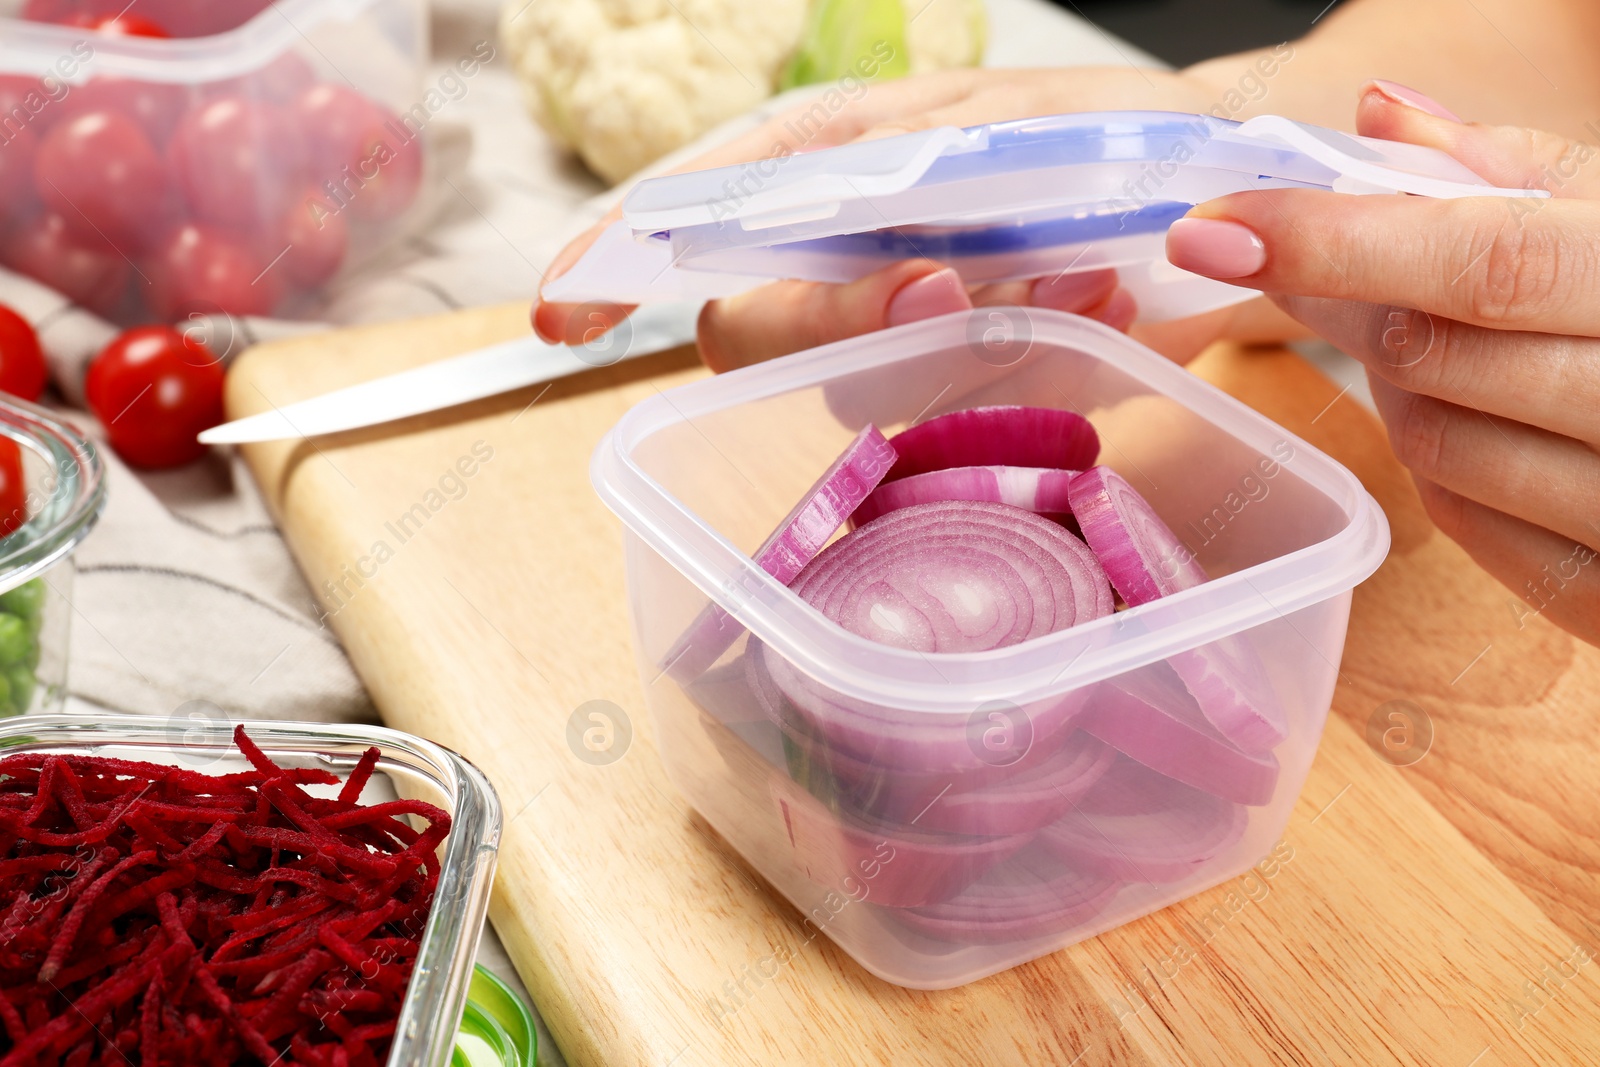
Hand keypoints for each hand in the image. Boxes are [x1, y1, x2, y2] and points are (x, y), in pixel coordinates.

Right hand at [532, 67, 1301, 370]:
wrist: (1208, 179)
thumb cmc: (1105, 128)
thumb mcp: (1020, 120)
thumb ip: (940, 180)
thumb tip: (911, 273)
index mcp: (834, 151)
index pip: (696, 200)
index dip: (620, 253)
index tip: (561, 311)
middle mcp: (841, 242)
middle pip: (751, 317)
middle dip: (834, 322)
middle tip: (950, 294)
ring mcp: (891, 318)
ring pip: (841, 379)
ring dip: (947, 351)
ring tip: (1077, 286)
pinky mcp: (950, 377)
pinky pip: (930, 408)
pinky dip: (1007, 374)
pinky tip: (1087, 316)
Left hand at [1166, 80, 1599, 642]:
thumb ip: (1518, 170)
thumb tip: (1380, 113)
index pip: (1483, 260)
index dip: (1333, 241)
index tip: (1215, 226)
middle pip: (1436, 355)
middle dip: (1346, 303)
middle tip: (1305, 264)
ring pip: (1433, 444)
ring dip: (1399, 385)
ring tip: (1433, 338)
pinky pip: (1466, 521)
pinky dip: (1439, 463)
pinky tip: (1472, 415)